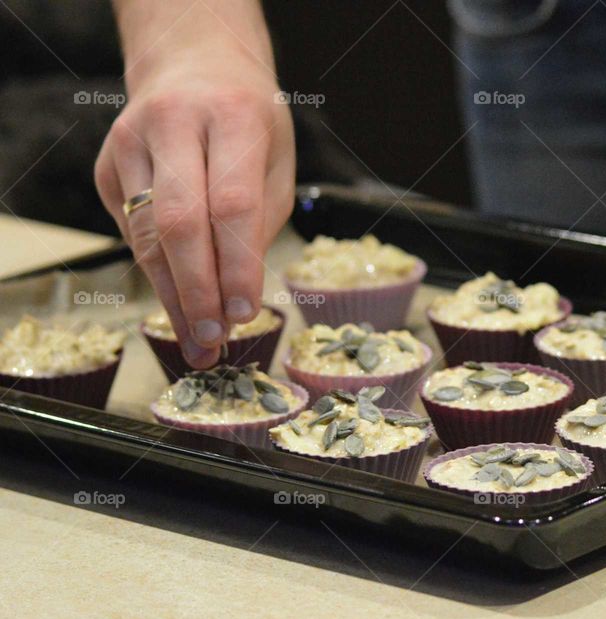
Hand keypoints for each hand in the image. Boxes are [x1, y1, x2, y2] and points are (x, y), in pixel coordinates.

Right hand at [95, 48, 294, 368]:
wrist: (194, 66)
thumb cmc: (249, 122)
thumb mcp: (275, 161)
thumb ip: (259, 223)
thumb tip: (236, 300)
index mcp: (232, 116)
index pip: (231, 204)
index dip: (236, 266)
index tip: (244, 314)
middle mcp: (173, 122)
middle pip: (179, 223)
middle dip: (197, 293)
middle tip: (212, 342)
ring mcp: (130, 142)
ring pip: (147, 235)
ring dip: (173, 297)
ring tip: (197, 342)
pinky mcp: (108, 165)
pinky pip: (134, 232)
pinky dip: (159, 273)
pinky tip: (180, 300)